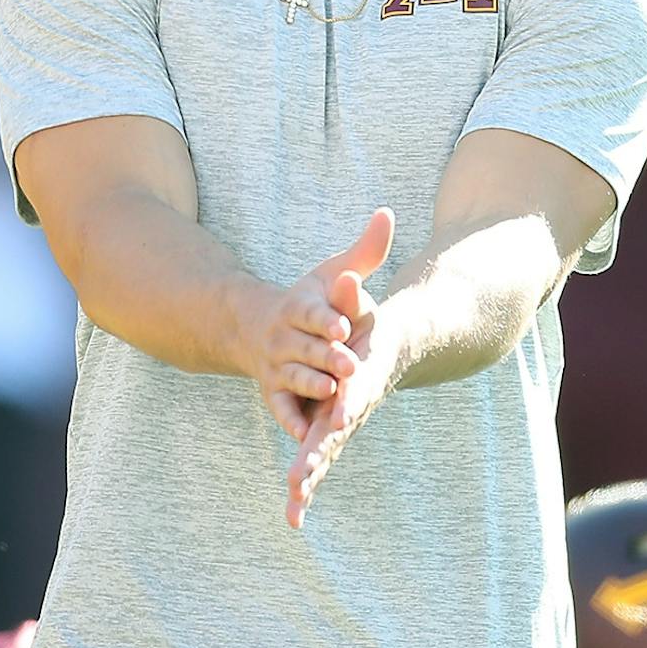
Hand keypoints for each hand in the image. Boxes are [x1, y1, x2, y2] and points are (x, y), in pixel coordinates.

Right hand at [241, 207, 394, 443]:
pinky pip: (280, 408)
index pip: (311, 313)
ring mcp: (277, 367)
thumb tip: (388, 213)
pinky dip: (290, 421)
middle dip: (326, 358)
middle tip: (349, 366)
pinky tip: (304, 434)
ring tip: (332, 393)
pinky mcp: (274, 393)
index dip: (326, 319)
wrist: (257, 326)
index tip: (343, 326)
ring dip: (311, 387)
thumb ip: (365, 251)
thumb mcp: (332, 271)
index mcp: (297, 307)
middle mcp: (283, 338)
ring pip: (294, 379)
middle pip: (305, 349)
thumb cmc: (310, 298)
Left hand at [287, 236, 398, 528]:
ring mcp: (341, 422)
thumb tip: (345, 275)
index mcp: (361, 375)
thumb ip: (351, 292)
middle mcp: (352, 404)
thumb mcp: (361, 304)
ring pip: (324, 455)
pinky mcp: (328, 432)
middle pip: (335, 433)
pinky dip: (306, 489)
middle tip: (300, 478)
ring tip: (293, 506)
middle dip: (318, 455)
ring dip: (309, 478)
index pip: (355, 390)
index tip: (338, 417)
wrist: (389, 348)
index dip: (348, 402)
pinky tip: (293, 519)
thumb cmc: (370, 323)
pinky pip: (316, 463)